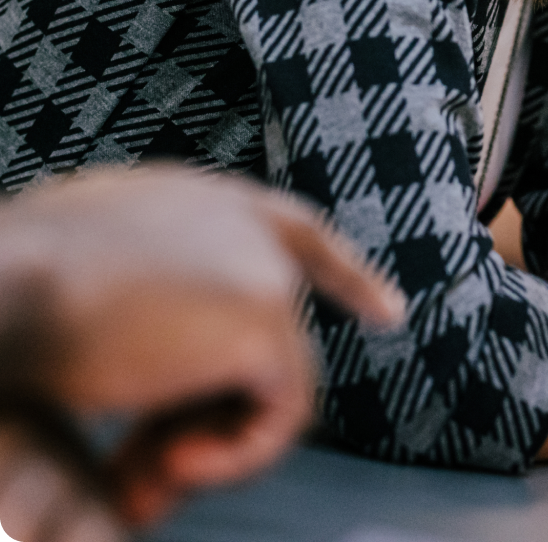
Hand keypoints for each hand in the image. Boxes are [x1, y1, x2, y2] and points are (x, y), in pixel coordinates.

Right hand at [0, 166, 404, 527]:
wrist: (6, 288)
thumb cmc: (16, 290)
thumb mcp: (84, 273)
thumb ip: (145, 301)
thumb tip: (167, 364)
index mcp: (201, 201)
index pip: (296, 232)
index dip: (344, 274)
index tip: (388, 313)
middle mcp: (245, 221)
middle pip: (275, 333)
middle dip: (217, 415)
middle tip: (141, 468)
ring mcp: (264, 267)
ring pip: (276, 382)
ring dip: (210, 441)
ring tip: (139, 466)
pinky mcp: (267, 319)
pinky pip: (283, 415)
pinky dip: (232, 455)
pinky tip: (170, 462)